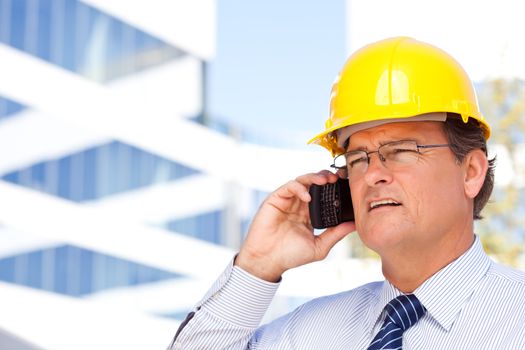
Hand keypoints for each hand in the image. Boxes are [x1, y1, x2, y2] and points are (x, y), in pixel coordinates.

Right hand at [235, 170, 355, 281]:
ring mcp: (287, 200)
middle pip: (314, 183)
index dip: (334, 188)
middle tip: (337, 178)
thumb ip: (335, 234)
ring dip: (314, 178)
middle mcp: (298, 204)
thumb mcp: (319, 246)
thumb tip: (354, 225)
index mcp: (309, 213)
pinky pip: (289, 186)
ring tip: (325, 181)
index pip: (323, 195)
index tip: (346, 185)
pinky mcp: (275, 199)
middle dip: (326, 177)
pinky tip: (307, 197)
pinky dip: (299, 188)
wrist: (268, 260)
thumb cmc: (290, 256)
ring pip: (302, 180)